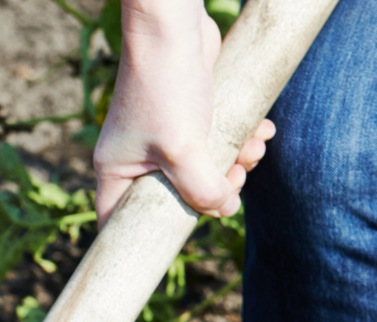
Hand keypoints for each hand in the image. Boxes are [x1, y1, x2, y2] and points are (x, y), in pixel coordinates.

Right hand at [92, 0, 275, 224]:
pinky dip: (239, 139)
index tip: (180, 238)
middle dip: (212, 190)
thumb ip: (202, 189)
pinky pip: (214, 141)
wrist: (174, 28)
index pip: (117, 220)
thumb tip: (225, 210)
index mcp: (116, 170)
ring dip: (235, 162)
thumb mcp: (183, 150)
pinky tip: (260, 129)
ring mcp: (161, 136)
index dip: (146, 237)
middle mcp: (134, 156)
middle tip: (237, 179)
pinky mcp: (186, 115)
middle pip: (172, 197)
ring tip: (255, 148)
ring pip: (200, 169)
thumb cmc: (165, 88)